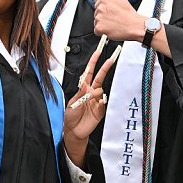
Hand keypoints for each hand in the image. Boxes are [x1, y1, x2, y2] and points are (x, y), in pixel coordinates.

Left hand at [63, 43, 119, 166]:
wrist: (73, 131)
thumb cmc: (70, 117)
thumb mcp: (72, 102)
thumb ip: (81, 93)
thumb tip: (90, 87)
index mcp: (83, 88)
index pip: (89, 72)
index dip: (93, 61)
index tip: (98, 51)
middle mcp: (91, 93)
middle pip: (100, 76)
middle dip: (106, 66)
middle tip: (112, 57)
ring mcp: (97, 101)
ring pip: (100, 91)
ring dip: (93, 94)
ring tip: (86, 102)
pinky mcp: (100, 110)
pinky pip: (103, 103)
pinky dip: (101, 101)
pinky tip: (98, 103)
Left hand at [93, 0, 141, 41]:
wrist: (134, 26)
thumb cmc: (128, 13)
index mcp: (104, 0)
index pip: (98, 6)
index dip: (106, 11)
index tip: (113, 13)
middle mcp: (100, 8)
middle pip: (96, 14)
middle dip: (104, 18)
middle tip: (114, 19)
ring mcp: (99, 18)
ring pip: (96, 23)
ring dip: (103, 25)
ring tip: (113, 24)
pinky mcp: (99, 28)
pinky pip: (97, 31)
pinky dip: (102, 32)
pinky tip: (111, 30)